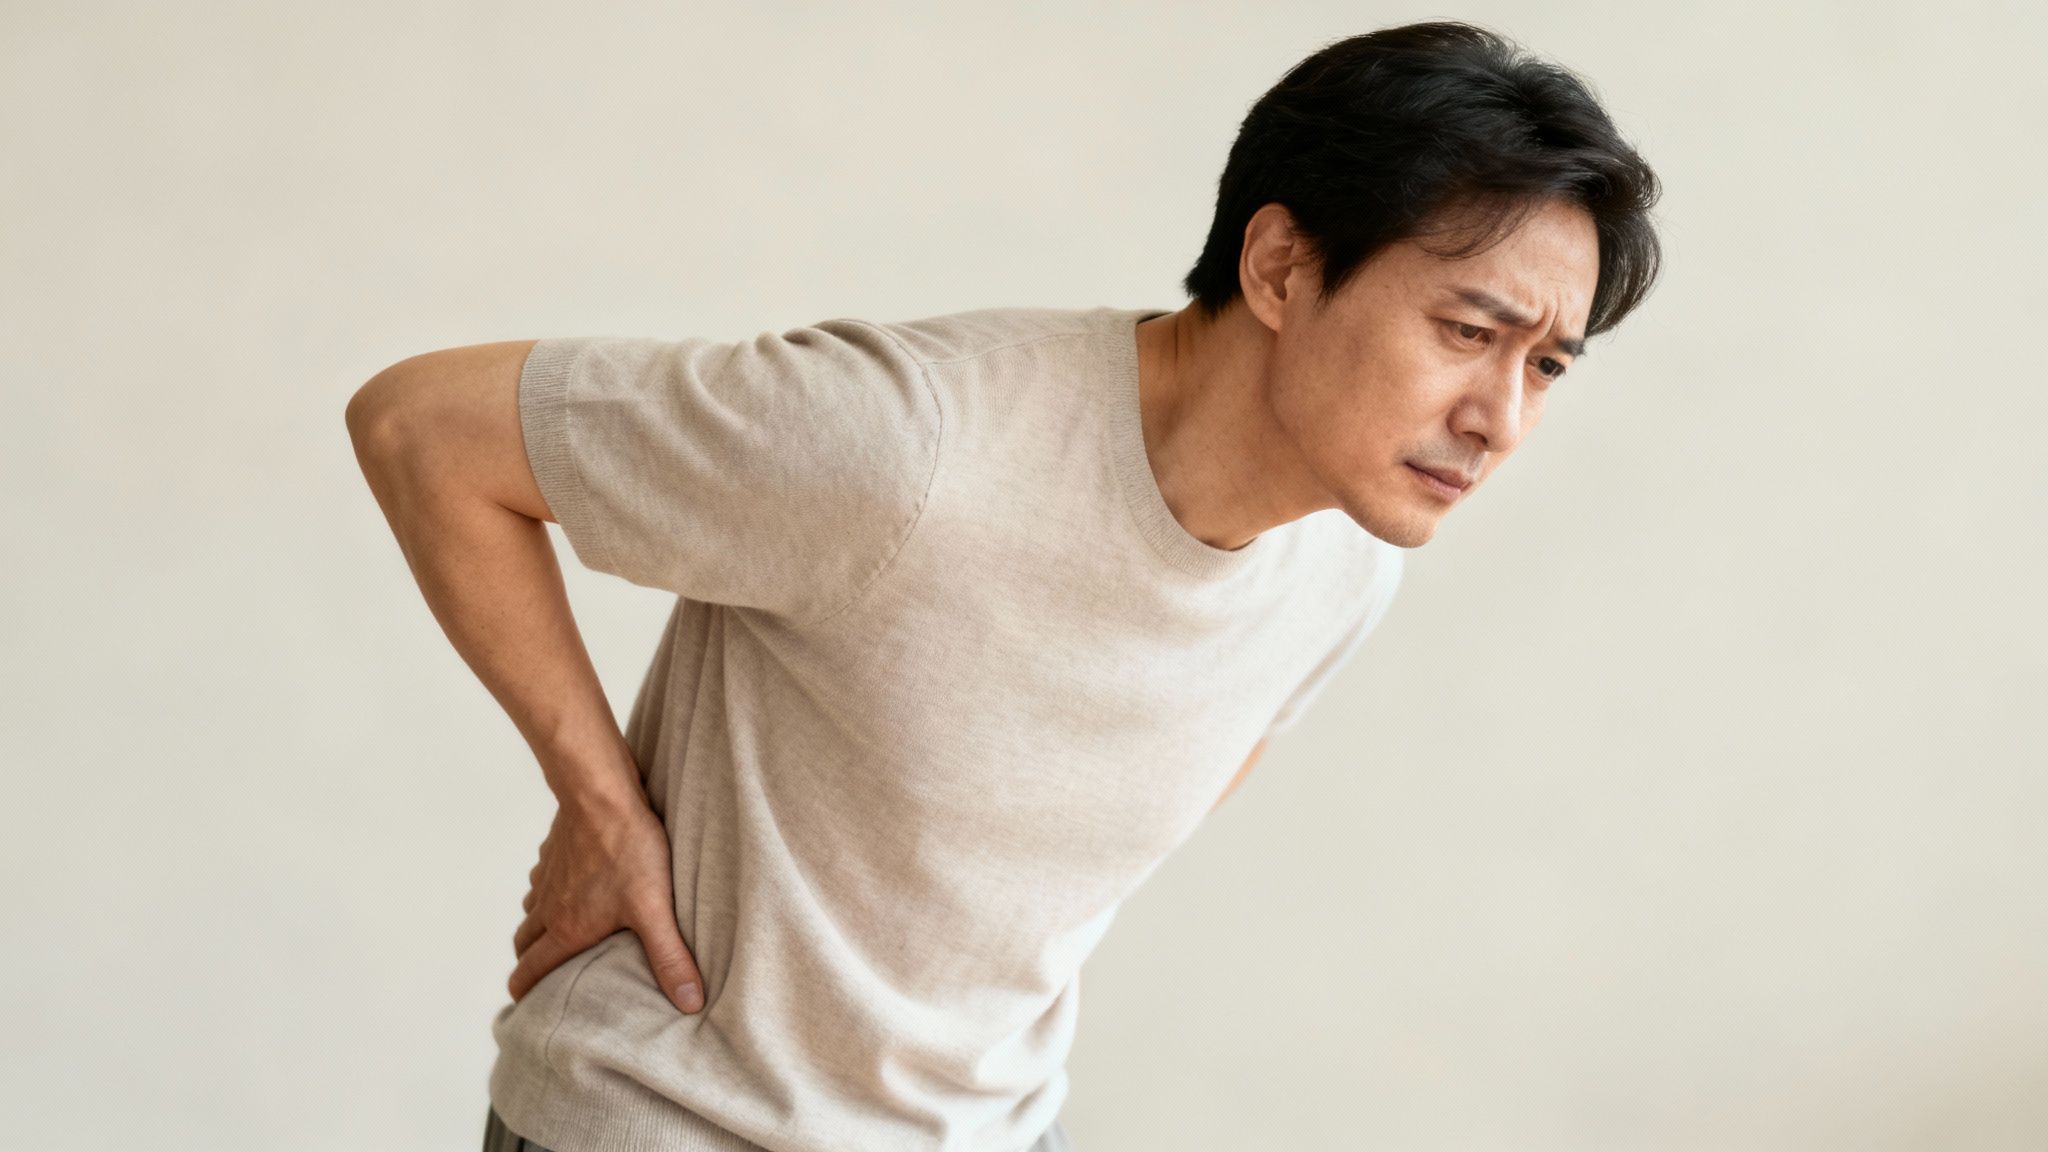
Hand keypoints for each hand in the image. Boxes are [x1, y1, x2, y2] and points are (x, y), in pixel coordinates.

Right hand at [510, 789, 705, 1014]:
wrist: (602, 794)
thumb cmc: (627, 851)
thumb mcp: (654, 909)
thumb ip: (670, 956)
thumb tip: (689, 1004)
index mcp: (566, 929)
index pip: (531, 970)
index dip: (524, 991)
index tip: (523, 1006)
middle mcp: (548, 906)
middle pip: (525, 943)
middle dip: (529, 962)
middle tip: (540, 975)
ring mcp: (547, 876)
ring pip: (531, 910)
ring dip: (537, 927)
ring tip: (555, 935)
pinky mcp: (554, 851)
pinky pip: (542, 880)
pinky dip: (547, 892)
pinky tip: (569, 886)